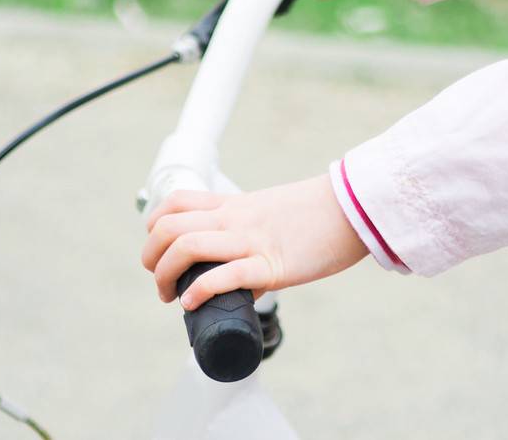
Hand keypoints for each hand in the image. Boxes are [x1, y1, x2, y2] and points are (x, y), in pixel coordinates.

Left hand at [141, 175, 368, 308]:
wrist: (356, 208)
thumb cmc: (322, 215)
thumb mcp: (274, 214)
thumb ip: (254, 235)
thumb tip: (242, 280)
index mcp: (236, 205)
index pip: (176, 203)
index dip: (154, 228)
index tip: (161, 252)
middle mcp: (236, 219)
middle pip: (168, 226)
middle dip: (151, 258)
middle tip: (162, 283)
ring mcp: (251, 240)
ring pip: (185, 246)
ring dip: (164, 276)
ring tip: (170, 297)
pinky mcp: (271, 264)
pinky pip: (222, 276)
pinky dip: (198, 292)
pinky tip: (193, 305)